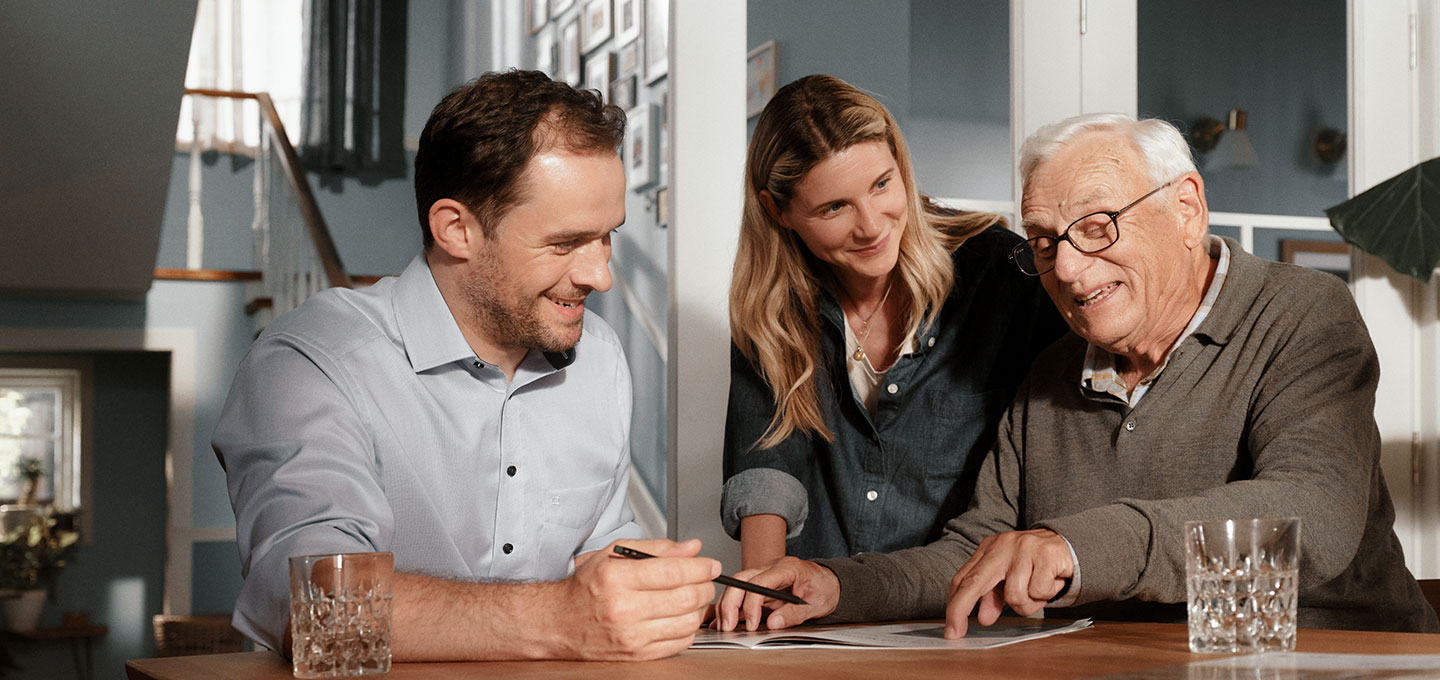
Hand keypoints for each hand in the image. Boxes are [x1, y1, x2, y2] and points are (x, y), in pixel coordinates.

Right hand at [560, 538, 718, 659]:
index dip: (701, 567)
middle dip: (705, 586)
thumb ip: (657, 548)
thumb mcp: (614, 555)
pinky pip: (679, 643)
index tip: (711, 565)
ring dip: (700, 608)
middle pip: (685, 598)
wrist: (559, 623)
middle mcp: (623, 608)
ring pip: (687, 622)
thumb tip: (692, 548)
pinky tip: (682, 616)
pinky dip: (689, 629)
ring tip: (695, 597)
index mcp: (617, 578)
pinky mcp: (636, 654)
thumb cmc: (586, 587)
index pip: (674, 572)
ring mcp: (631, 635)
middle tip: (706, 580)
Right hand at [714, 557, 838, 631]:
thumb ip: (794, 613)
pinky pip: (741, 593)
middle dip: (730, 603)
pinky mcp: (760, 586)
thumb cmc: (823, 589)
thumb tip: (772, 623)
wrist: (829, 583)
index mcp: (786, 568)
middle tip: (727, 626)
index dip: (751, 604)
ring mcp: (763, 576)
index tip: (752, 625)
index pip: (759, 582)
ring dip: (726, 605)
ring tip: (723, 626)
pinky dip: (729, 606)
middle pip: (742, 580)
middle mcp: (771, 568)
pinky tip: (722, 619)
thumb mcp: (816, 604)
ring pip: (737, 586)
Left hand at [944, 529, 1072, 638]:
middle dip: (961, 609)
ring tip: (1038, 592)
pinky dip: (1046, 594)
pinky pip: (1038, 590)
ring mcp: (1023, 548)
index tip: (950, 629)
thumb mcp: (1010, 578)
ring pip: (1014, 595)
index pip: (964, 578)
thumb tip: (983, 618)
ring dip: (1028, 603)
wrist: (1069, 544)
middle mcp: (1002, 545)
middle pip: (975, 581)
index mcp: (989, 549)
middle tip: (955, 633)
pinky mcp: (1045, 554)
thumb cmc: (1035, 564)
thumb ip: (995, 595)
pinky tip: (1051, 581)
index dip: (954, 604)